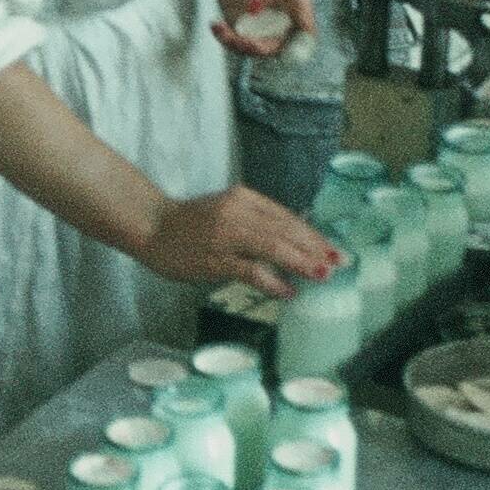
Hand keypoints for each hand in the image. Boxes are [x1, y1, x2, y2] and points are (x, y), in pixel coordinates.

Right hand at [138, 184, 341, 297]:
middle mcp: (238, 212)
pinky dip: (273, 281)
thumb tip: (293, 244)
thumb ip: (256, 224)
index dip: (313, 235)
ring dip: (301, 262)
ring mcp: (226, 235)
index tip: (332, 250)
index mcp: (244, 198)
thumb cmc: (190, 224)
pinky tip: (288, 291)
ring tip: (321, 275)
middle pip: (286, 230)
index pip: (287, 216)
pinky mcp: (214, 257)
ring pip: (273, 247)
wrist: (151, 226)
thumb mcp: (228, 212)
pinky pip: (251, 270)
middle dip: (315, 249)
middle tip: (338, 264)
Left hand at [204, 0, 316, 56]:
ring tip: (222, 30)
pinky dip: (225, 38)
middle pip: (279, 46)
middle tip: (242, 39)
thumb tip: (254, 12)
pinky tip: (215, 25)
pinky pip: (235, 38)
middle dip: (260, 48)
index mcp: (297, 1)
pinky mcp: (237, 17)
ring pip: (255, 47)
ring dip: (239, 45)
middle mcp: (281, 14)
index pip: (306, 33)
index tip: (279, 45)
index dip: (299, 47)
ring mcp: (258, 18)